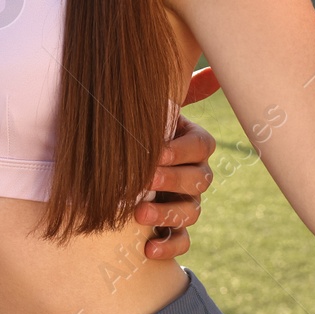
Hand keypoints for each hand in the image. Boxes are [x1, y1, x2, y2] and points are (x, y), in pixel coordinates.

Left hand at [134, 67, 219, 259]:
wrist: (108, 165)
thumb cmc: (131, 128)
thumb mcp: (144, 106)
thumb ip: (168, 86)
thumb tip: (205, 65)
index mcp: (190, 143)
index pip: (201, 147)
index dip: (182, 151)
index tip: (157, 151)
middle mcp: (193, 173)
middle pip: (199, 181)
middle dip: (172, 181)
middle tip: (144, 180)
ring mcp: (185, 203)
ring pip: (191, 212)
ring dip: (167, 215)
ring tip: (138, 215)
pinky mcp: (172, 229)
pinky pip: (182, 242)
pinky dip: (168, 246)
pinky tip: (147, 248)